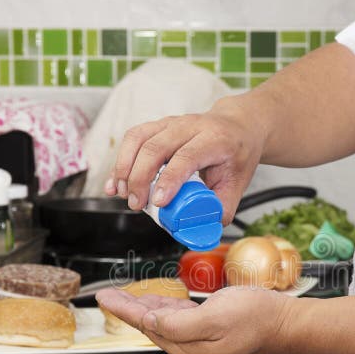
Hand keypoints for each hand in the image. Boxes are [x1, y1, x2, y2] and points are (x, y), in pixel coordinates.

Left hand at [95, 286, 290, 353]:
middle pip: (151, 325)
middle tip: (108, 295)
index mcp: (189, 349)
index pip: (148, 326)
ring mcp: (202, 342)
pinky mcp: (211, 332)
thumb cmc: (256, 318)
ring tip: (126, 296)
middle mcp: (191, 349)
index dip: (124, 310)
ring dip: (145, 306)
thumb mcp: (216, 318)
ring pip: (164, 322)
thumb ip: (179, 323)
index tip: (104, 298)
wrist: (285, 324)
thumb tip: (151, 321)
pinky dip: (166, 307)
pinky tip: (159, 300)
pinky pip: (181, 319)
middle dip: (129, 309)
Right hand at [105, 98, 266, 224]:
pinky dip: (120, 161)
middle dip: (140, 178)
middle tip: (137, 205)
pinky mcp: (158, 126)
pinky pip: (133, 138)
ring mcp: (172, 123)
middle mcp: (190, 126)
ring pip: (139, 139)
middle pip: (156, 147)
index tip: (158, 202)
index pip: (186, 157)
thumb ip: (222, 208)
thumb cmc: (236, 154)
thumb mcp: (238, 182)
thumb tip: (204, 230)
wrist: (237, 127)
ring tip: (123, 194)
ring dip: (125, 168)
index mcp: (214, 139)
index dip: (169, 180)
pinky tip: (116, 182)